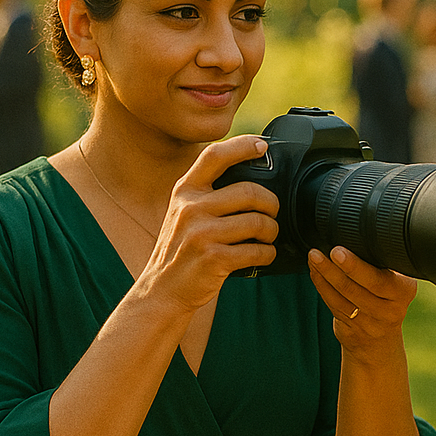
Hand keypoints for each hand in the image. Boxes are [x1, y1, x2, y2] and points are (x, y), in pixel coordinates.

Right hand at [147, 135, 278, 314]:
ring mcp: (202, 234)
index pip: (214, 156)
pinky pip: (256, 251)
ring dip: (272, 231)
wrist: (163, 289)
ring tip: (269, 236)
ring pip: (257, 222)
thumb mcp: (183, 213)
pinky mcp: (214, 258)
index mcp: (185, 191)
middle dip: (271, 203)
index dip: (242, 146)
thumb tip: (249, 178)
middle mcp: (191, 208)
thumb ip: (207, 194)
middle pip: (249, 191)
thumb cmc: (181, 249)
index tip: (262, 145)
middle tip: (273, 212)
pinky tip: (264, 255)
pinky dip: (267, 254)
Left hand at [307, 246, 416, 358]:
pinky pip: (333, 306)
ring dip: (323, 276)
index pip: (378, 279)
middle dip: (334, 269)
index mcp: (404, 291)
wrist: (382, 339)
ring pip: (341, 298)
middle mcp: (390, 310)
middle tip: (318, 253)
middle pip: (356, 289)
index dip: (356, 267)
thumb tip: (358, 236)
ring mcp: (370, 324)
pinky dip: (321, 286)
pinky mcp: (352, 330)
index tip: (337, 251)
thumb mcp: (397, 281)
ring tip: (313, 257)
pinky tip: (315, 272)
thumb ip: (385, 264)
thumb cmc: (388, 298)